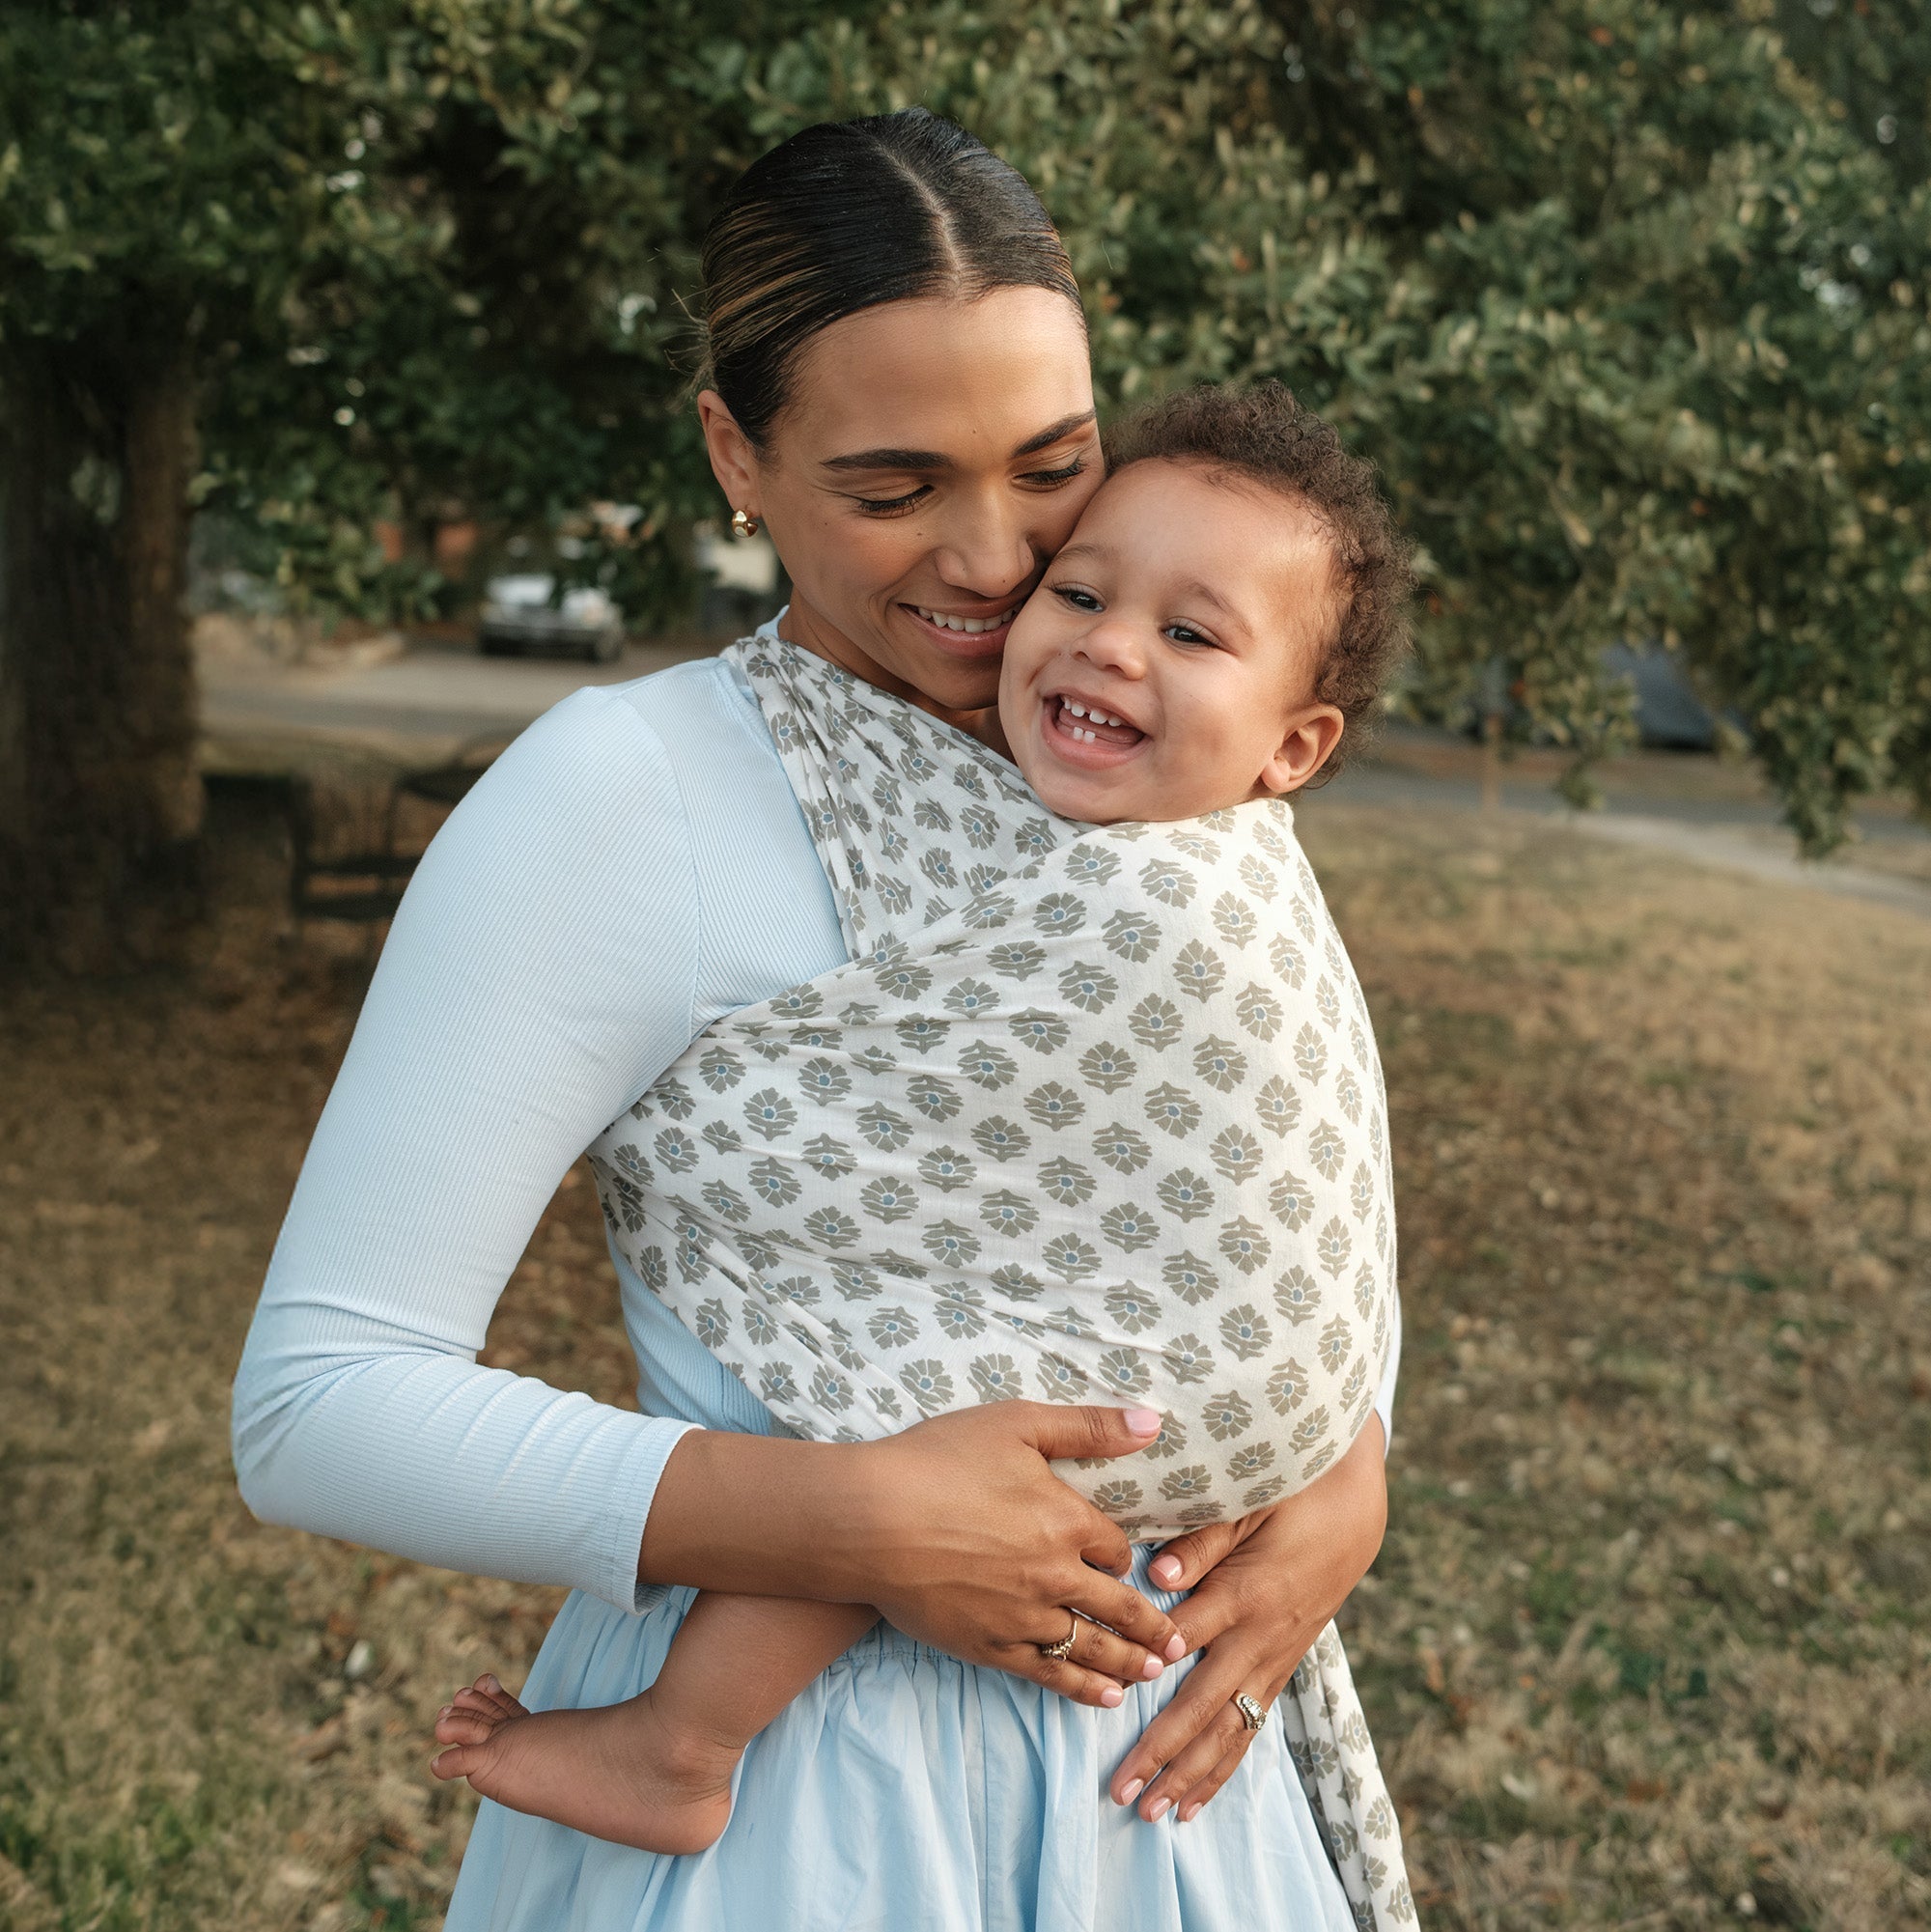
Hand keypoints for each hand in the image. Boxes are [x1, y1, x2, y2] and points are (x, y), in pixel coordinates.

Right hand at [846, 1402, 1188, 1707]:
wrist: (870, 1519)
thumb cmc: (936, 1460)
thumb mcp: (1017, 1424)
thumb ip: (1088, 1427)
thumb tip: (1154, 1422)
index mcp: (1066, 1520)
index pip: (1115, 1546)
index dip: (1122, 1554)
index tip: (1125, 1563)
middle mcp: (1055, 1574)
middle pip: (1118, 1606)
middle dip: (1152, 1625)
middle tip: (1179, 1641)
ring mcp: (1023, 1616)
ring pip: (1092, 1647)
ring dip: (1129, 1661)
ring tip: (1154, 1673)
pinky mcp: (989, 1646)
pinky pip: (1049, 1672)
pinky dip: (1082, 1687)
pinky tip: (1104, 1697)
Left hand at [1109, 1416, 1386, 1823]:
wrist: (1352, 1511)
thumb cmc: (1289, 1494)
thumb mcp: (1247, 1502)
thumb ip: (1201, 1540)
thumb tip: (1156, 1573)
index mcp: (1246, 1593)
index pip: (1192, 1635)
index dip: (1157, 1658)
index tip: (1120, 1686)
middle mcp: (1259, 1638)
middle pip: (1205, 1707)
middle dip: (1163, 1752)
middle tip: (1123, 1790)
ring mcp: (1272, 1660)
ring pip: (1229, 1733)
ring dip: (1190, 1776)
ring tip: (1154, 1814)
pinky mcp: (1280, 1668)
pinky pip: (1250, 1729)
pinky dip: (1222, 1768)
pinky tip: (1195, 1802)